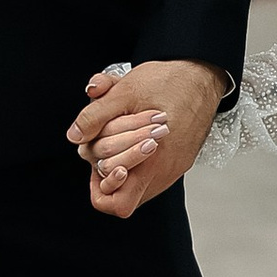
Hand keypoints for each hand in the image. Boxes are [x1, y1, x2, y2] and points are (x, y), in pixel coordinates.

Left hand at [67, 59, 223, 216]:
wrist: (202, 73)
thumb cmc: (168, 81)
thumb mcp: (125, 91)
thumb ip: (96, 115)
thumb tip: (74, 136)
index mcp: (152, 160)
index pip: (118, 203)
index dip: (100, 188)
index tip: (96, 162)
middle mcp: (166, 171)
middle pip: (124, 194)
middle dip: (108, 168)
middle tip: (105, 141)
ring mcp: (175, 167)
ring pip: (138, 183)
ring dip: (123, 161)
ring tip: (121, 132)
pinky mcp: (180, 159)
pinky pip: (152, 171)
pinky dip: (138, 156)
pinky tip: (135, 131)